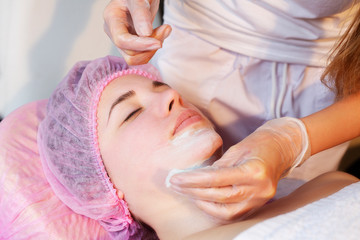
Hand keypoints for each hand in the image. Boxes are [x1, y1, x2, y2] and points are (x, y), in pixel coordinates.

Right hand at [103, 0, 171, 64]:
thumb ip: (140, 13)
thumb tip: (145, 34)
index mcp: (112, 18)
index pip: (122, 40)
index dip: (140, 45)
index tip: (158, 42)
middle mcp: (114, 31)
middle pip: (130, 54)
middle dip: (150, 47)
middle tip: (165, 29)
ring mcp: (122, 39)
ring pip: (136, 58)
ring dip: (153, 49)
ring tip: (165, 30)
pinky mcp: (132, 44)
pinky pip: (143, 54)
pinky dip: (154, 47)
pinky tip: (161, 33)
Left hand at [169, 118, 309, 220]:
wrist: (282, 148)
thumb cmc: (258, 144)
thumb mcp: (236, 149)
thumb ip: (218, 166)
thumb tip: (197, 179)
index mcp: (253, 171)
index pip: (216, 179)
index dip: (193, 180)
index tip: (176, 179)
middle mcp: (259, 189)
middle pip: (219, 197)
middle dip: (193, 191)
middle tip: (176, 185)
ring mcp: (260, 200)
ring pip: (225, 211)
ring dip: (202, 203)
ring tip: (186, 192)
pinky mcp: (259, 205)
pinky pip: (233, 214)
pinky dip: (215, 209)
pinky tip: (202, 200)